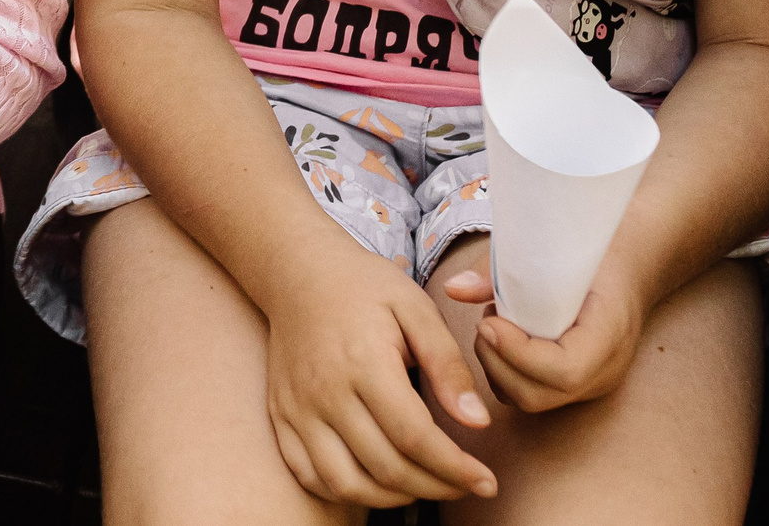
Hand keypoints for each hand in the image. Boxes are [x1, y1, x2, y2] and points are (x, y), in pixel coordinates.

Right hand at [260, 247, 498, 507]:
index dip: (455, 469)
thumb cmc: (364, 286)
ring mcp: (298, 408)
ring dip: (393, 499)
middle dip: (437, 487)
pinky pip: (310, 476)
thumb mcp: (416, 309)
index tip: (486, 481)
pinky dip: (347, 492)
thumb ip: (448, 364)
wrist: (297, 271)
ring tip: (425, 486)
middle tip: (466, 485)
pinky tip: (377, 483)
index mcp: (363, 361)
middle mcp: (325, 391)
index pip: (414, 436)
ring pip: (346, 483)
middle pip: (386, 467)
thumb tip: (477, 421)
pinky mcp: (281, 416)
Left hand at [442, 256, 645, 411]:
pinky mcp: (576, 386)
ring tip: (494, 325)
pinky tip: (503, 338)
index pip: (565, 370)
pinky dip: (504, 372)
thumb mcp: (553, 247)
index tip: (488, 320)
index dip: (518, 353)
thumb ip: (501, 269)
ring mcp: (592, 383)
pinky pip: (532, 393)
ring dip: (496, 367)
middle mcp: (605, 369)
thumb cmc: (590, 251)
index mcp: (611, 332)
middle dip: (496, 362)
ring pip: (530, 399)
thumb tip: (454, 289)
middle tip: (485, 321)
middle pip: (539, 394)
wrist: (630, 265)